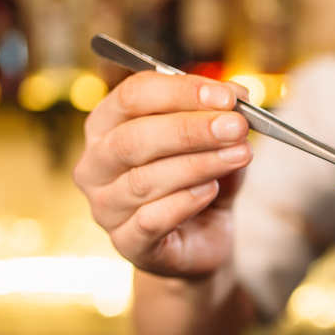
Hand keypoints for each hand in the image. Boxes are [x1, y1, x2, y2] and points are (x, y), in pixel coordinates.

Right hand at [73, 72, 252, 277]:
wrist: (201, 241)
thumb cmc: (199, 182)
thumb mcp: (215, 144)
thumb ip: (221, 118)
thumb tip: (237, 95)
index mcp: (107, 125)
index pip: (132, 96)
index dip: (181, 92)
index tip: (228, 97)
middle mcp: (96, 164)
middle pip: (133, 137)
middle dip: (191, 129)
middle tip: (236, 127)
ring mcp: (105, 207)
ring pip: (143, 179)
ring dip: (198, 164)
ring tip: (239, 156)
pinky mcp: (126, 243)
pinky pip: (150, 220)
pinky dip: (184, 202)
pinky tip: (211, 190)